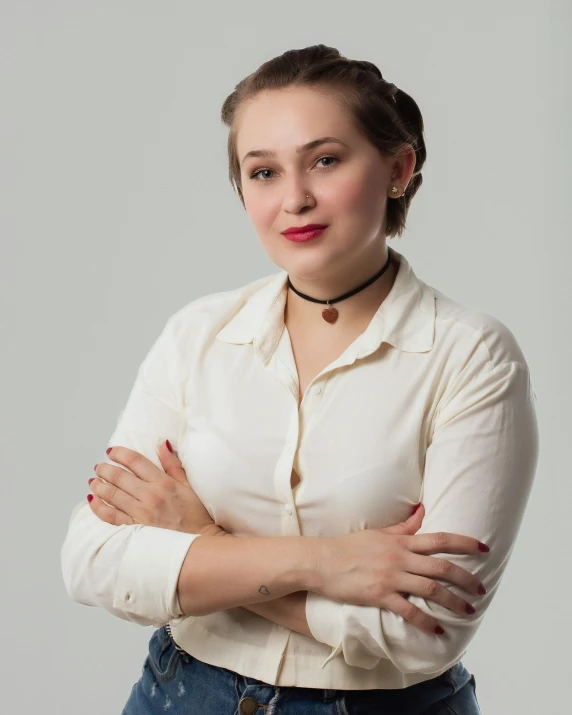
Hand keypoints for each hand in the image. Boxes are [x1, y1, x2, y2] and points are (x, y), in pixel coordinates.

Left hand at [88, 440, 225, 536]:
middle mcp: (150, 496)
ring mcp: (140, 514)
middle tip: (99, 466)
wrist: (197, 544)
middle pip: (119, 476)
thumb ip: (173, 464)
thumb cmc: (194, 515)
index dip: (120, 453)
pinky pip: (110, 516)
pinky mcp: (134, 529)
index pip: (136, 461)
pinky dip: (98, 507)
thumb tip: (163, 443)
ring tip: (94, 480)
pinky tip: (93, 500)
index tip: (112, 451)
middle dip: (105, 468)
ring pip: (111, 494)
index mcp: (163, 483)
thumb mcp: (187, 485)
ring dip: (98, 485)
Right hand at [313, 504, 489, 635]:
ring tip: (468, 611)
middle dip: (466, 578)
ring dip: (453, 602)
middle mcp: (400, 558)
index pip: (440, 539)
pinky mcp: (380, 595)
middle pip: (442, 567)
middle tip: (481, 588)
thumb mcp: (378, 532)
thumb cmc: (349, 546)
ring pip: (431, 589)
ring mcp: (391, 577)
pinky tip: (438, 630)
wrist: (322, 561)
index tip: (484, 549)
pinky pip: (409, 610)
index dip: (465, 544)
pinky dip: (426, 621)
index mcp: (401, 541)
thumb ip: (403, 526)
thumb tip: (422, 511)